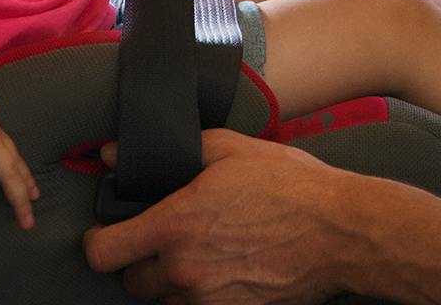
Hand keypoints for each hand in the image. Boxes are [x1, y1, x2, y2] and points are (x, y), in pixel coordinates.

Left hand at [85, 131, 344, 301]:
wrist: (341, 231)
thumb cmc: (291, 186)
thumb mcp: (232, 150)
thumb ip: (172, 150)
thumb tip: (113, 153)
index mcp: (175, 225)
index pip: (102, 253)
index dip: (99, 243)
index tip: (109, 235)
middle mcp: (184, 269)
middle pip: (132, 281)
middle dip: (142, 261)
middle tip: (168, 240)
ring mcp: (208, 300)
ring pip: (164, 300)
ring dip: (173, 281)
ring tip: (204, 255)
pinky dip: (204, 297)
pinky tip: (226, 272)